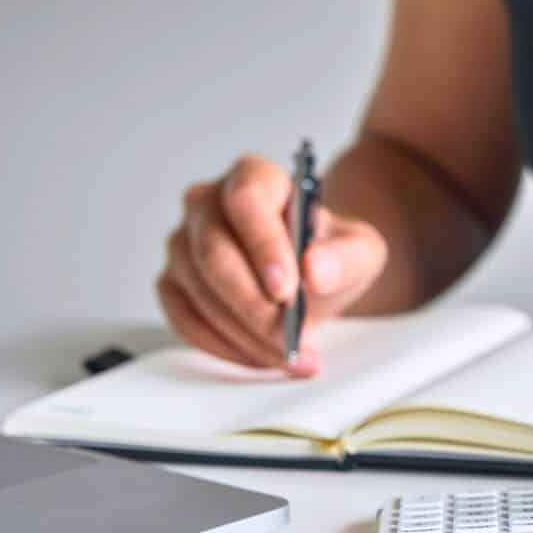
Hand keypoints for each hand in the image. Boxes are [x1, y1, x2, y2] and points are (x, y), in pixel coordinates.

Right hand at [156, 155, 387, 375]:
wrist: (311, 282)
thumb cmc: (328, 255)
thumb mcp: (360, 252)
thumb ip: (346, 258)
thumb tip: (315, 270)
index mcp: (254, 177)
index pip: (247, 201)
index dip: (264, 246)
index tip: (287, 290)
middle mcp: (208, 203)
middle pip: (214, 253)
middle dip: (254, 304)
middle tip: (290, 337)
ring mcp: (184, 243)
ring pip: (200, 292)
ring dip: (245, 333)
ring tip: (289, 353)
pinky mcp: (173, 283)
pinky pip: (185, 319)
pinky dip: (223, 346)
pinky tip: (260, 355)